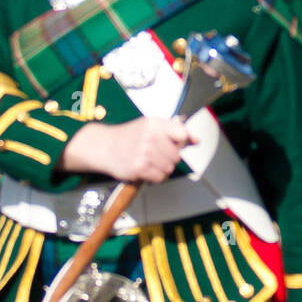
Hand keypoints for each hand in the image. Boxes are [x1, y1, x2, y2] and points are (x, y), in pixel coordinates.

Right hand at [59, 116, 193, 181]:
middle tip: (155, 154)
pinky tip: (145, 169)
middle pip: (177, 155)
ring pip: (169, 168)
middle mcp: (150, 136)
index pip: (183, 135)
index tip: (171, 143)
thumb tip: (197, 141)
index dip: (179, 142)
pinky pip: (160, 177)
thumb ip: (176, 132)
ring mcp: (144, 153)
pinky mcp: (138, 168)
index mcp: (155, 123)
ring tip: (149, 161)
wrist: (104, 146)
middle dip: (169, 157)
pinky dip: (155, 176)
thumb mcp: (153, 126)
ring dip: (162, 168)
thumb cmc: (130, 136)